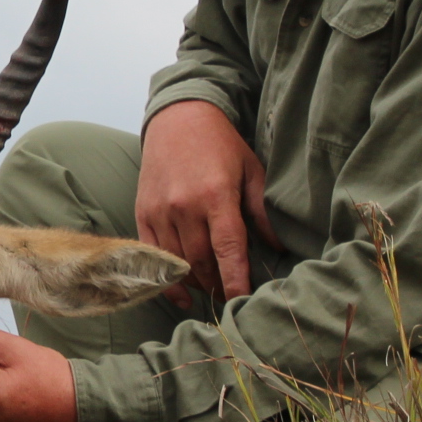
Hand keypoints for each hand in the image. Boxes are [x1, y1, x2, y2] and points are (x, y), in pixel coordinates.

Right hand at [135, 100, 275, 307]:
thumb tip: (278, 247)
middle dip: (219, 286)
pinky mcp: (143, 213)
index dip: (236, 280)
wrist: (178, 118)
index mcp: (216, 195)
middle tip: (233, 298)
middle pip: (202, 262)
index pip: (228, 249)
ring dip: (197, 283)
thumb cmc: (220, 145)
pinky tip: (182, 295)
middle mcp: (185, 206)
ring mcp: (160, 211)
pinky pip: (152, 257)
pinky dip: (166, 280)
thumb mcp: (250, 170)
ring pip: (178, 263)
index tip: (243, 303)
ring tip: (213, 291)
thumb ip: (262, 210)